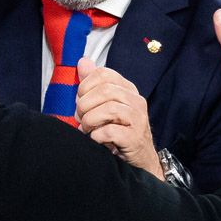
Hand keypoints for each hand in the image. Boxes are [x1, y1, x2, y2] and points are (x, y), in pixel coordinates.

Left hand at [75, 58, 162, 180]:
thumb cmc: (118, 131)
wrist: (139, 159)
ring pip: (109, 109)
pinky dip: (96, 136)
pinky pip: (110, 132)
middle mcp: (136, 101)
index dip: (86, 85)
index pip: (104, 74)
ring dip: (90, 121)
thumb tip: (83, 61)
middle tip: (80, 118)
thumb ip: (93, 84)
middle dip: (85, 104)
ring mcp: (138, 119)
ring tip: (87, 129)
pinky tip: (95, 139)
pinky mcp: (135, 138)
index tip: (80, 99)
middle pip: (105, 91)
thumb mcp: (105, 105)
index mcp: (127, 90)